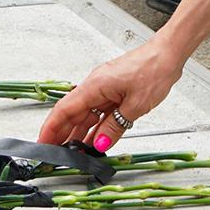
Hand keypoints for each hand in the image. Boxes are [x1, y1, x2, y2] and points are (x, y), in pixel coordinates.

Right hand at [37, 40, 187, 150]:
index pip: (64, 110)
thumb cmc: (154, 69)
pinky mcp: (113, 91)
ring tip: (74, 154)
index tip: (42, 144)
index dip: (51, 129)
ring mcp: (104, 89)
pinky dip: (94, 127)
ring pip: (84, 115)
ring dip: (78, 134)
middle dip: (61, 135)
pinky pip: (98, 113)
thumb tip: (99, 144)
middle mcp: (95, 86)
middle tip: (55, 156)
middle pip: (71, 114)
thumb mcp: (135, 106)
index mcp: (94, 86)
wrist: (168, 53)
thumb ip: (114, 128)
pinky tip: (93, 141)